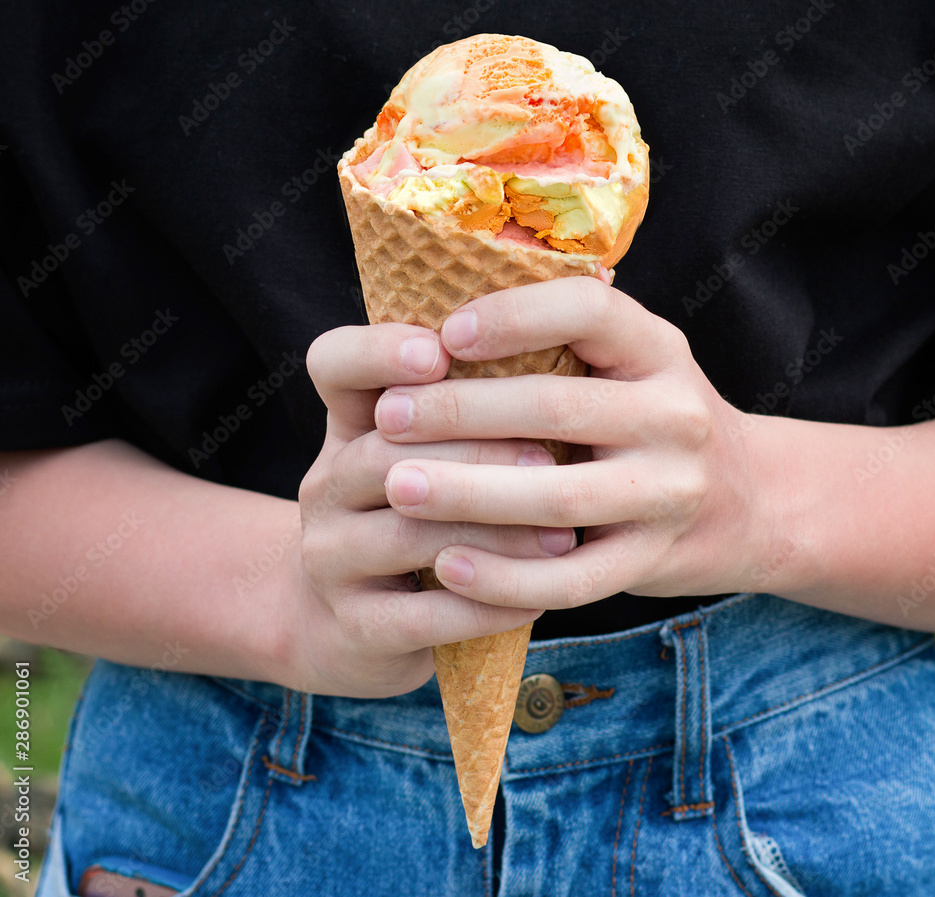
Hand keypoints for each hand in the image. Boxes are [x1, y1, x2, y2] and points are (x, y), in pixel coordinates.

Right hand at [285, 322, 570, 698]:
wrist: (348, 626)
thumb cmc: (417, 520)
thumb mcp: (423, 457)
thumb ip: (471, 413)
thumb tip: (561, 351)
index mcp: (350, 428)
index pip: (334, 366)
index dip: (376, 352)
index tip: (437, 354)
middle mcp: (326, 485)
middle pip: (384, 454)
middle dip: (473, 456)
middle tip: (549, 463)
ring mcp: (330, 559)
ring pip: (407, 536)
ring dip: (493, 535)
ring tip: (563, 537)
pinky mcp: (353, 627)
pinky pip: (423, 617)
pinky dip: (484, 607)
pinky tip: (536, 600)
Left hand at [374, 277, 772, 610]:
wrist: (747, 503)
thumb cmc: (652, 423)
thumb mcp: (632, 366)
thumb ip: (565, 345)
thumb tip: (438, 328)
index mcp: (659, 349)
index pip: (588, 310)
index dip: (514, 316)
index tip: (446, 335)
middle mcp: (676, 414)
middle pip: (558, 406)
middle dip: (461, 412)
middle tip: (388, 418)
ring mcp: (672, 493)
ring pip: (558, 495)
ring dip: (467, 493)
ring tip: (397, 488)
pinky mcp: (656, 561)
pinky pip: (572, 579)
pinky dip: (504, 577)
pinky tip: (446, 566)